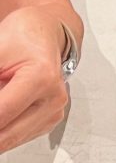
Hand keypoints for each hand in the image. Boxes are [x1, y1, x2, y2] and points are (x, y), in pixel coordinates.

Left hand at [0, 6, 68, 152]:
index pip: (1, 116)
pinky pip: (18, 136)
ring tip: (3, 91)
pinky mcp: (51, 119)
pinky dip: (6, 126)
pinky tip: (6, 105)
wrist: (45, 31)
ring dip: (0, 125)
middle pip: (6, 137)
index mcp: (42, 77)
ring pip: (10, 140)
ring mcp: (55, 111)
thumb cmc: (23, 35)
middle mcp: (54, 98)